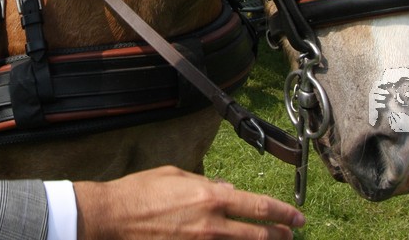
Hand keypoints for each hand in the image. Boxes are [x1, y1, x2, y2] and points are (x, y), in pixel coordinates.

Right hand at [73, 165, 305, 238]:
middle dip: (280, 234)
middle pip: (258, 233)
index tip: (296, 217)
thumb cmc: (140, 192)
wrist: (113, 217)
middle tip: (292, 233)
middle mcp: (212, 224)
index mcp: (210, 197)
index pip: (258, 206)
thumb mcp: (176, 175)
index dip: (283, 213)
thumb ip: (207, 182)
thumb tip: (229, 190)